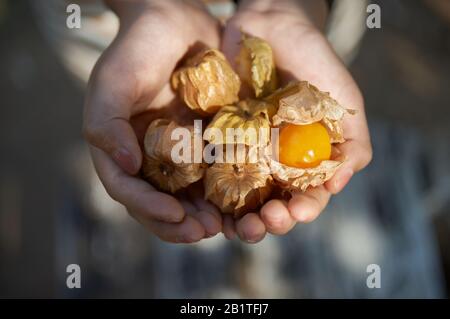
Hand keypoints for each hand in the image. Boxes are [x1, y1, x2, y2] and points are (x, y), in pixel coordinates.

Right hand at [83, 0, 221, 242]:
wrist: (177, 23)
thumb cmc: (138, 49)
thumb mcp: (113, 80)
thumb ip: (106, 123)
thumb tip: (125, 167)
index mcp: (122, 150)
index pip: (128, 191)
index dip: (149, 208)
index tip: (175, 216)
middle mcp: (150, 159)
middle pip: (161, 203)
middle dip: (181, 224)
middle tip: (204, 232)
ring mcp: (181, 154)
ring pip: (191, 198)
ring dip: (207, 216)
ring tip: (226, 226)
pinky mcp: (210, 144)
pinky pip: (219, 175)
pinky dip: (230, 193)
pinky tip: (245, 202)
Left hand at [221, 0, 372, 242]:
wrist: (270, 27)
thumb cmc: (313, 63)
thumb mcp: (343, 101)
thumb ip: (352, 143)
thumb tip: (337, 187)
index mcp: (306, 162)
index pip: (308, 197)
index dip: (304, 209)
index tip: (297, 211)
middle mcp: (274, 165)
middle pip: (273, 205)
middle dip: (272, 220)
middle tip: (265, 222)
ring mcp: (244, 155)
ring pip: (242, 199)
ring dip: (242, 218)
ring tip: (241, 225)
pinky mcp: (217, 142)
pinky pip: (211, 172)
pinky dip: (212, 192)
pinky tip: (210, 206)